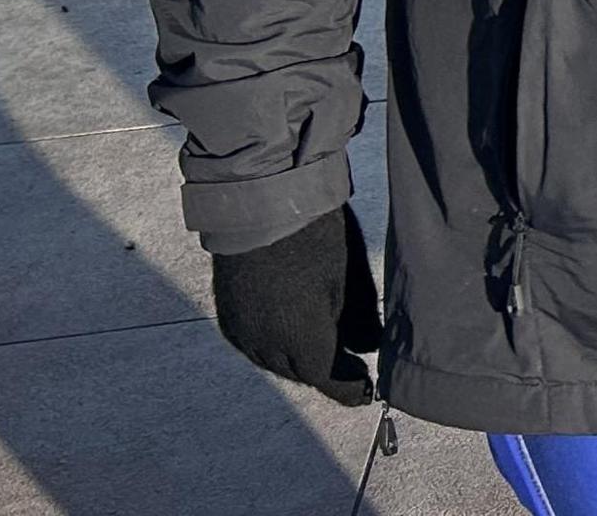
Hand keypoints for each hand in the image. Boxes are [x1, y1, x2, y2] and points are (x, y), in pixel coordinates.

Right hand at [208, 202, 378, 405]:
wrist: (260, 207)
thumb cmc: (315, 239)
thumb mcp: (349, 281)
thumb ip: (360, 323)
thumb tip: (367, 349)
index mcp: (300, 340)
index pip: (328, 380)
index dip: (350, 389)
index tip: (368, 390)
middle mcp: (266, 345)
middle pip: (303, 375)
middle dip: (328, 373)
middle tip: (353, 367)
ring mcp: (242, 334)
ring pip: (276, 364)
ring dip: (301, 363)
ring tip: (327, 350)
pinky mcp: (228, 320)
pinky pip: (255, 348)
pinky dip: (277, 349)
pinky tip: (292, 336)